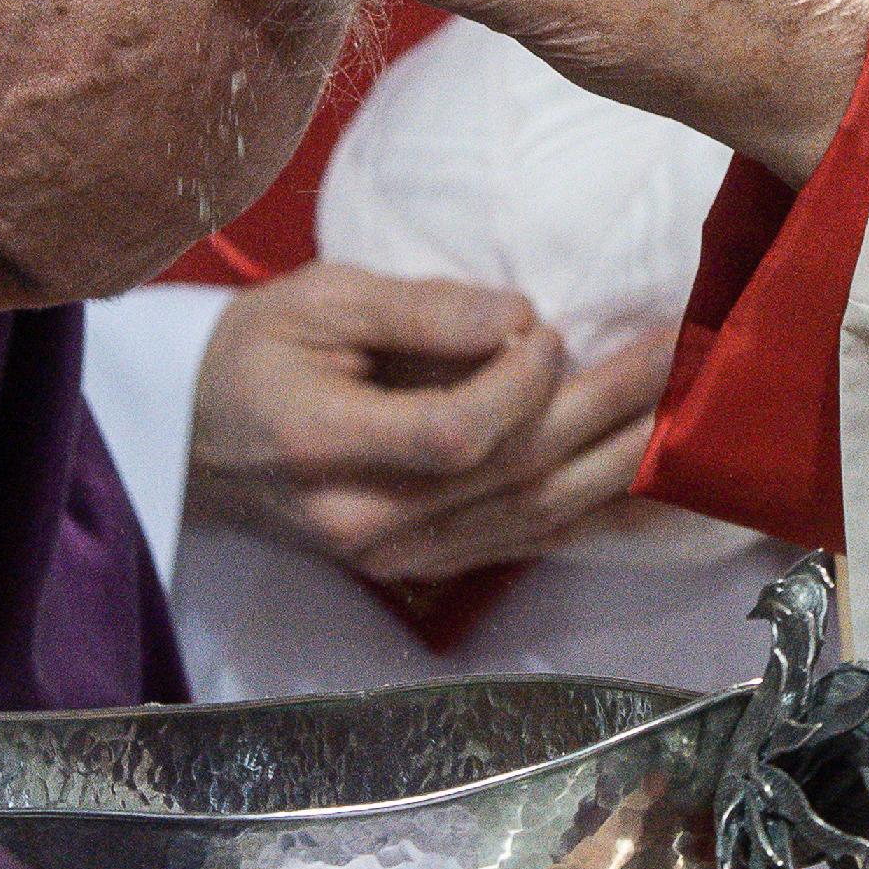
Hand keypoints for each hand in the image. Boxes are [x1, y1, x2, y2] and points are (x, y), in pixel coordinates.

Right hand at [188, 261, 673, 579]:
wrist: (188, 435)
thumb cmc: (249, 351)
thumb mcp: (316, 302)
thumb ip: (419, 310)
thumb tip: (519, 314)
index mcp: (324, 448)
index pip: (456, 434)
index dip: (520, 384)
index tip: (547, 326)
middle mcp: (365, 521)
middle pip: (514, 476)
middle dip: (607, 411)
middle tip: (677, 349)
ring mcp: (394, 556)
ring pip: (532, 517)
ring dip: (618, 459)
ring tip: (681, 399)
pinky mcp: (418, 565)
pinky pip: (524, 543)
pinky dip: (594, 513)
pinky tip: (649, 477)